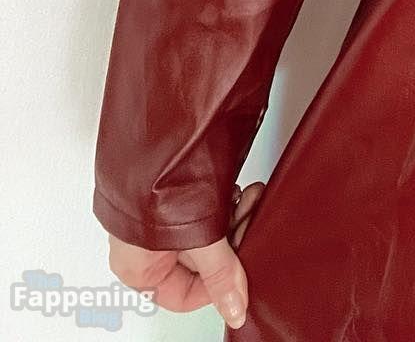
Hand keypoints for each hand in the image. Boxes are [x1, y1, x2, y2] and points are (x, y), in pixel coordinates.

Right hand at [107, 179, 265, 330]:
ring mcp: (158, 220)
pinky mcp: (172, 195)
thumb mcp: (198, 238)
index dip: (216, 287)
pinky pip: (205, 211)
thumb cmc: (155, 182)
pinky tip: (238, 190)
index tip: (240, 271)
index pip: (183, 297)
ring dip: (232, 218)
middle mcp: (146, 248)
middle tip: (250, 219)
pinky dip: (225, 203)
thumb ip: (220, 275)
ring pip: (207, 234)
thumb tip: (235, 310)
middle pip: (201, 264)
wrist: (158, 129)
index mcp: (139, 269)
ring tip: (249, 197)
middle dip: (231, 242)